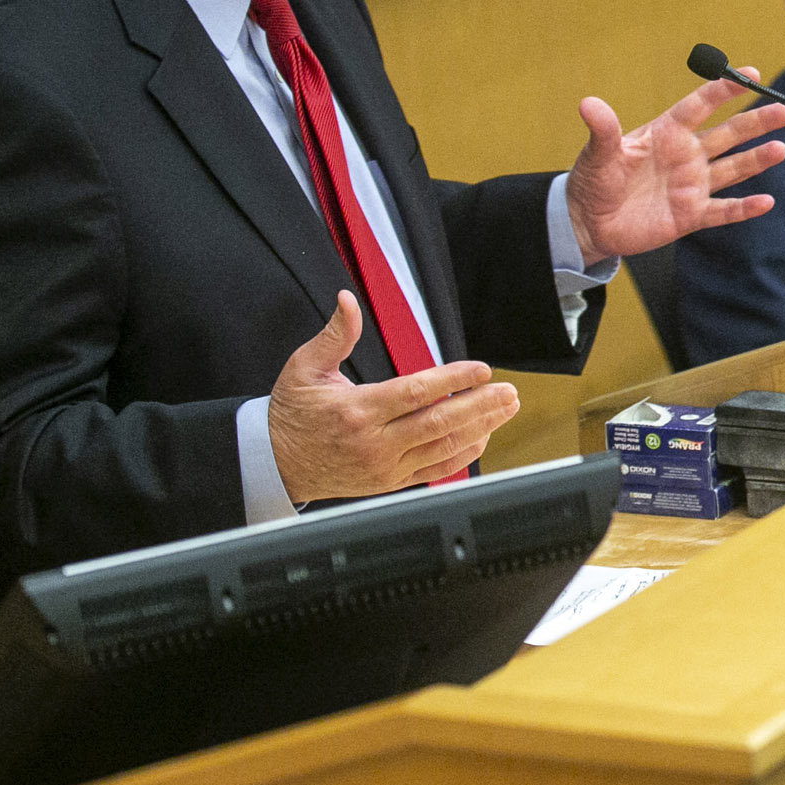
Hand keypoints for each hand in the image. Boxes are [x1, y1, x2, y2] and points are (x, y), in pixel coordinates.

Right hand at [268, 292, 518, 501]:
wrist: (275, 464)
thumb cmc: (292, 413)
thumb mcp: (304, 367)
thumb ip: (334, 334)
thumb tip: (347, 300)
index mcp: (357, 410)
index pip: (416, 393)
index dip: (453, 380)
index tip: (482, 369)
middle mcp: (374, 443)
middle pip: (439, 422)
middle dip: (480, 405)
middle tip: (509, 390)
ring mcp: (384, 467)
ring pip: (443, 447)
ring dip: (481, 427)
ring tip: (506, 408)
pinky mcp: (390, 484)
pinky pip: (436, 469)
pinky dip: (463, 454)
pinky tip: (482, 435)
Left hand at [564, 75, 784, 261]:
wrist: (589, 222)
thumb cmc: (593, 181)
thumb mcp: (597, 155)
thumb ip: (603, 130)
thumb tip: (588, 103)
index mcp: (667, 134)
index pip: (700, 106)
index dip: (724, 90)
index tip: (750, 74)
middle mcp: (686, 155)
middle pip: (728, 134)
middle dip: (757, 122)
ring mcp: (691, 185)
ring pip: (732, 169)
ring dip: (756, 160)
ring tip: (780, 149)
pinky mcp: (691, 215)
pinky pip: (723, 211)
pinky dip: (744, 208)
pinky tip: (766, 202)